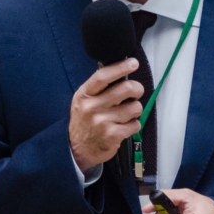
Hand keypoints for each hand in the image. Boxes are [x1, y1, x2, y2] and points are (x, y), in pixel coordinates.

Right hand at [69, 58, 143, 173]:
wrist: (77, 150)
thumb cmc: (84, 120)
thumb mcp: (84, 100)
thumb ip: (99, 87)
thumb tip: (122, 71)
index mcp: (85, 94)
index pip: (103, 77)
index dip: (120, 68)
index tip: (134, 63)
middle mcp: (92, 107)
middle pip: (125, 89)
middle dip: (137, 88)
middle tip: (136, 91)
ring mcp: (103, 122)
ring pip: (135, 107)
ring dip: (135, 109)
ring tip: (127, 113)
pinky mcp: (113, 136)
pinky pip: (135, 124)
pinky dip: (134, 124)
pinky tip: (125, 126)